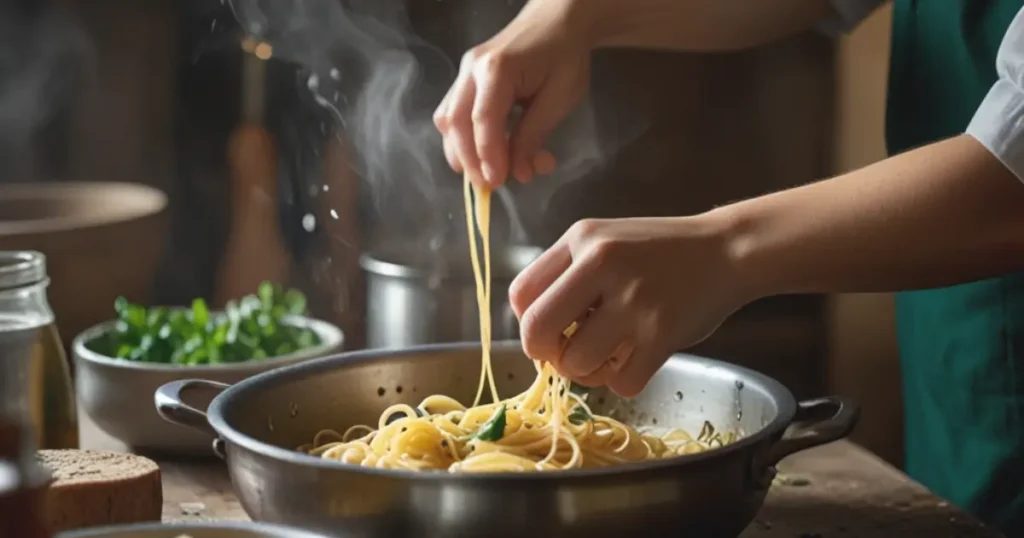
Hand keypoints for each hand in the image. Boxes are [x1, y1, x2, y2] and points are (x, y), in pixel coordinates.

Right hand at [433, 0, 593, 186]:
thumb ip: (534, 135)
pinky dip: (465, 139)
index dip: (488, 156)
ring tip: (488, 173)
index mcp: (497, 68)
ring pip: (448, 120)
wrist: (559, 20)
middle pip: (455, 122)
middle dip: (469, 159)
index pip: (483, 120)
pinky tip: (486, 153)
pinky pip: (454, 113)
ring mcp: (465, 73)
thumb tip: (518, 173)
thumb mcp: (559, 98)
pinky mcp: (467, 80)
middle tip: (489, 186)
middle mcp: (472, 69)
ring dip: (463, 152)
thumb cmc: (565, 56)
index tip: (497, 183)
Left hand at [509, 215, 750, 396]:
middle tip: (565, 354)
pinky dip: (625, 381)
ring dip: (588, 372)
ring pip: (577, 363)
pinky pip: (621, 382)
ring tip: (608, 356)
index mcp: (581, 238)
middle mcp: (602, 263)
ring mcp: (634, 300)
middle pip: (537, 331)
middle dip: (545, 354)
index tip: (549, 331)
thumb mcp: (605, 241)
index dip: (527, 323)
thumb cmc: (658, 252)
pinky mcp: (663, 333)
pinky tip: (637, 360)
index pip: (521, 294)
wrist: (727, 250)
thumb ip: (567, 274)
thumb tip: (534, 331)